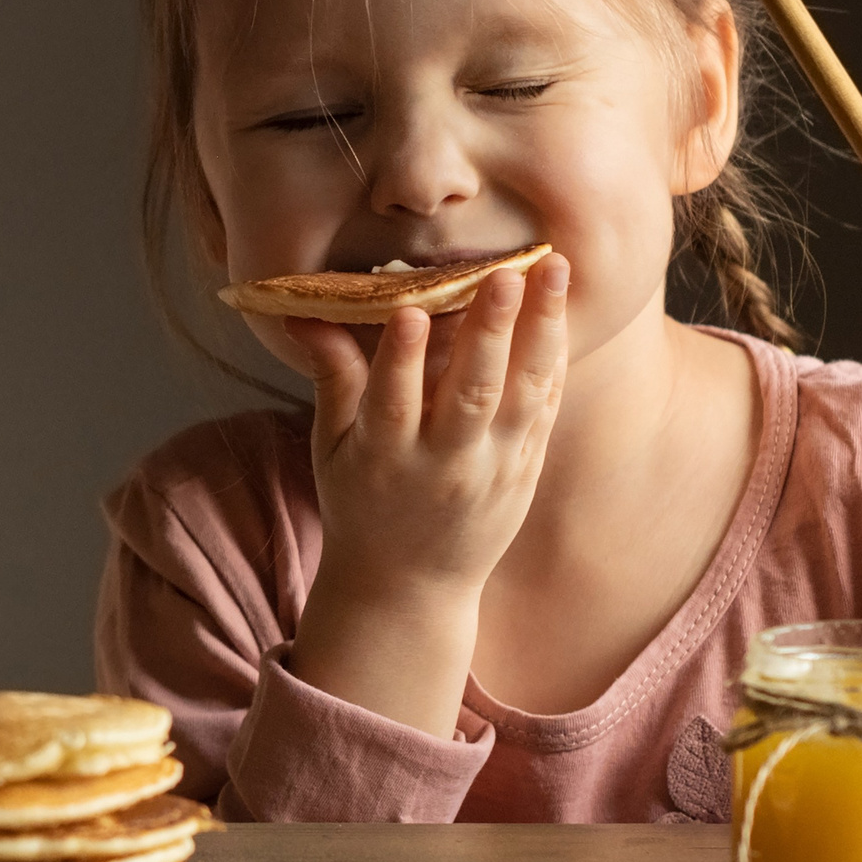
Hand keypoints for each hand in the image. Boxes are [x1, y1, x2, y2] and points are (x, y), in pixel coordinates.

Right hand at [282, 254, 569, 734]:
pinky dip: (553, 360)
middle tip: (506, 273)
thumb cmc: (360, 506)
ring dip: (541, 330)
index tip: (411, 309)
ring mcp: (493, 470)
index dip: (401, 357)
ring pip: (522, 395)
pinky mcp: (524, 471)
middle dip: (490, 330)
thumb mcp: (329, 451)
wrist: (410, 589)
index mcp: (384, 458)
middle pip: (471, 394)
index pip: (393, 401)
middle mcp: (444, 465)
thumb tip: (301, 314)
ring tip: (556, 271)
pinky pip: (545, 410)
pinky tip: (559, 311)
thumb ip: (331, 380)